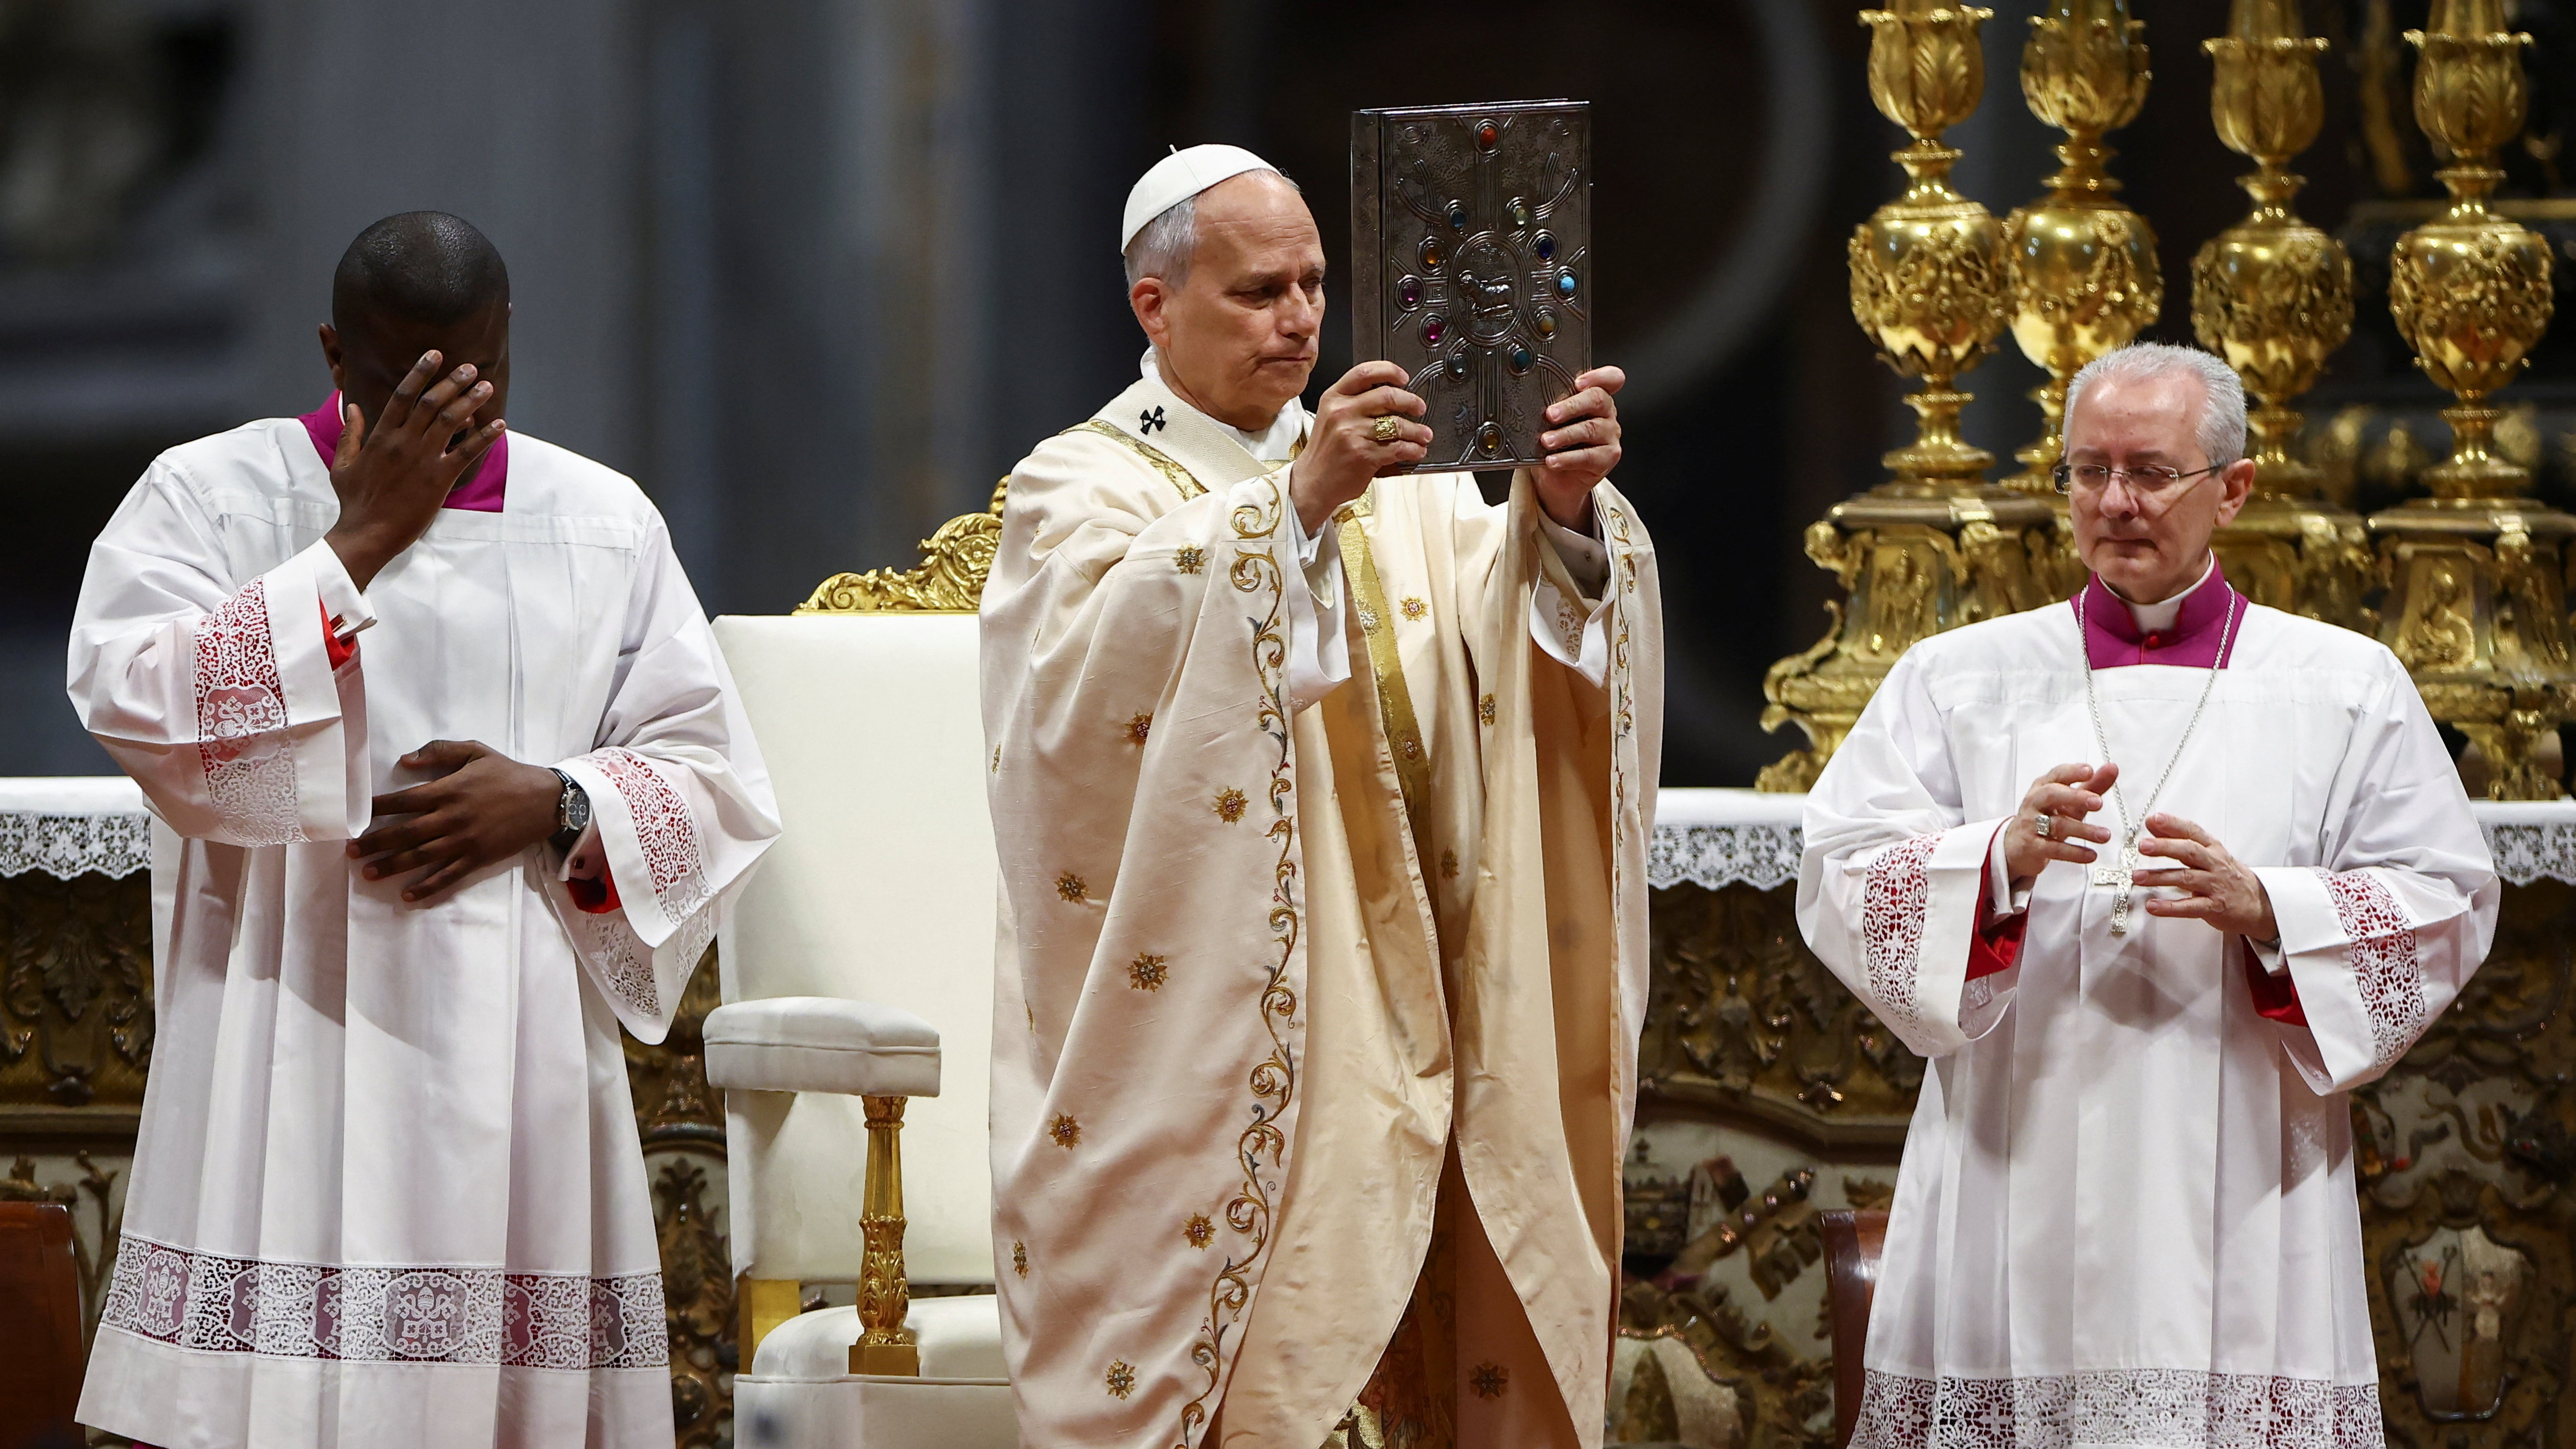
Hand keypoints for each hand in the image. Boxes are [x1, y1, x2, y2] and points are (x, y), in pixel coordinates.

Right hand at [324, 350, 505, 589]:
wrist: (366, 534)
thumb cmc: (355, 502)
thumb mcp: (343, 464)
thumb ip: (351, 434)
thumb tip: (352, 407)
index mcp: (381, 436)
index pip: (402, 396)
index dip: (420, 373)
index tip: (434, 355)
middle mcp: (403, 443)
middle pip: (432, 403)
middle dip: (452, 381)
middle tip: (470, 366)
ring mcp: (423, 460)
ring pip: (451, 421)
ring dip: (471, 401)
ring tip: (487, 386)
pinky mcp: (439, 479)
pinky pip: (467, 452)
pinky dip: (484, 436)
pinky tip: (499, 424)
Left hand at [350, 740, 561, 903]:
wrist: (546, 800)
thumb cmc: (508, 773)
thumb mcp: (476, 751)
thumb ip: (440, 751)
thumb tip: (405, 760)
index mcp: (449, 790)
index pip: (404, 801)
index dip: (377, 808)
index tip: (356, 816)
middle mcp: (452, 818)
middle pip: (405, 833)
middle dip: (375, 843)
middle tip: (351, 851)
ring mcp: (464, 841)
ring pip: (421, 857)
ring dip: (392, 866)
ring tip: (368, 872)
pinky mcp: (478, 858)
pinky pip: (448, 875)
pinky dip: (428, 887)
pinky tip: (408, 895)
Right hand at [1289, 361, 1428, 532]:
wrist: (1312, 482)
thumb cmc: (1326, 451)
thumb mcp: (1332, 417)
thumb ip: (1356, 403)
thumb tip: (1394, 396)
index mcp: (1334, 398)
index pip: (1364, 372)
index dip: (1389, 371)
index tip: (1404, 378)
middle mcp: (1342, 412)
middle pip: (1387, 395)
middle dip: (1411, 402)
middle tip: (1419, 408)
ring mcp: (1352, 433)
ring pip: (1397, 424)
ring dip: (1417, 431)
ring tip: (1424, 435)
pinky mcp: (1364, 455)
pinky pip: (1398, 448)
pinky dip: (1413, 449)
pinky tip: (1416, 451)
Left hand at [1536, 366, 1624, 528]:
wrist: (1557, 478)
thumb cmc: (1555, 444)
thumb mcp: (1551, 422)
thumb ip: (1550, 406)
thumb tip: (1528, 400)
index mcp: (1594, 397)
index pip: (1610, 378)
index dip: (1597, 376)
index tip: (1578, 382)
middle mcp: (1606, 413)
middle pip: (1597, 399)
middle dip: (1571, 405)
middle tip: (1550, 414)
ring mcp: (1610, 434)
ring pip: (1591, 429)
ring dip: (1565, 434)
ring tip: (1546, 441)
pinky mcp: (1608, 457)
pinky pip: (1589, 456)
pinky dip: (1567, 458)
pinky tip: (1553, 460)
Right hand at [2001, 762, 2118, 882]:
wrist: (2018, 845)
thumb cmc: (2047, 817)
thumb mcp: (2070, 801)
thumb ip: (2092, 785)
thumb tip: (2112, 768)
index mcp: (2044, 787)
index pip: (2057, 775)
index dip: (2072, 772)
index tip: (2089, 771)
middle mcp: (2035, 802)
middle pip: (2052, 795)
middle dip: (2075, 797)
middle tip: (2098, 802)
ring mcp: (2031, 824)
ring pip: (2057, 824)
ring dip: (2083, 830)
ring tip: (2105, 835)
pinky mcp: (2032, 846)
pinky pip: (2054, 849)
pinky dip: (2074, 852)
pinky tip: (2091, 855)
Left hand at [2133, 813, 2277, 938]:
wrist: (2258, 903)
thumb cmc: (2226, 875)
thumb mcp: (2207, 854)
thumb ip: (2179, 840)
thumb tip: (2153, 825)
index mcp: (2212, 848)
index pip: (2192, 831)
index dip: (2173, 824)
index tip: (2153, 819)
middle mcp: (2214, 864)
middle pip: (2190, 851)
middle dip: (2166, 847)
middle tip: (2143, 846)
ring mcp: (2215, 886)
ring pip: (2186, 878)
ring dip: (2160, 877)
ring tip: (2137, 877)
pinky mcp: (2214, 907)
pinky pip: (2190, 907)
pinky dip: (2170, 907)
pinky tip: (2153, 905)